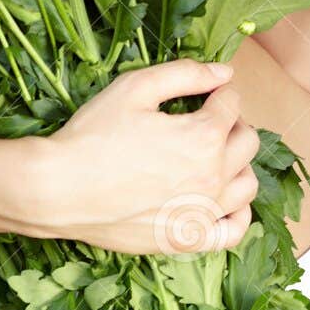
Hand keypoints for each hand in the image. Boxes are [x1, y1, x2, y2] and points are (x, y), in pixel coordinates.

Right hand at [38, 58, 260, 254]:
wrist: (60, 188)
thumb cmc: (94, 135)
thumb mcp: (135, 88)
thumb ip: (185, 74)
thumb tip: (224, 71)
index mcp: (204, 136)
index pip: (231, 104)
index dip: (220, 90)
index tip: (207, 90)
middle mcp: (213, 177)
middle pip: (247, 141)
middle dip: (233, 122)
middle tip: (208, 117)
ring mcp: (203, 213)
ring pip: (248, 184)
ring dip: (239, 163)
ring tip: (215, 154)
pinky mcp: (188, 239)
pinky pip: (234, 231)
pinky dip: (239, 213)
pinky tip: (224, 199)